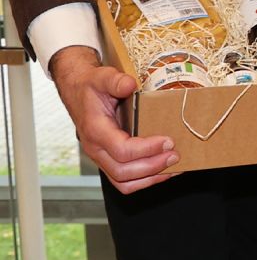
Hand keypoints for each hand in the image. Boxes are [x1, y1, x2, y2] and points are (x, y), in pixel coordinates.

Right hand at [48, 46, 175, 193]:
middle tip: (175, 155)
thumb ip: (116, 81)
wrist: (78, 91)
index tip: (169, 141)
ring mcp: (100, 156)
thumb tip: (130, 85)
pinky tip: (164, 171)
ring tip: (174, 166)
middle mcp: (95, 148)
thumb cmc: (91, 86)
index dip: (147, 149)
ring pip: (123, 182)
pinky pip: (124, 180)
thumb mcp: (102, 77)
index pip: (122, 150)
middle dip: (153, 166)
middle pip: (123, 171)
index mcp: (95, 130)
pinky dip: (144, 180)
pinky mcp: (108, 159)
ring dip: (150, 178)